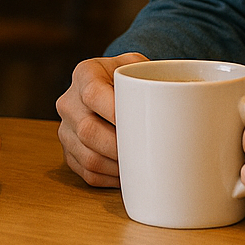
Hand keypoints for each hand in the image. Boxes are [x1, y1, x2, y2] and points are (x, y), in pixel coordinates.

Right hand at [55, 52, 148, 185]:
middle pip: (88, 130)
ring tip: (141, 164)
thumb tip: (179, 100)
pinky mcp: (68, 152)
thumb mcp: (138, 66)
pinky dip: (111, 178)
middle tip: (146, 150)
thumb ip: (152, 77)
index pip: (93, 94)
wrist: (109, 86)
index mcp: (85, 74)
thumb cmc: (129, 78)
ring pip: (88, 157)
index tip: (139, 123)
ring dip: (117, 166)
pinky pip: (88, 173)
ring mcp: (65, 129)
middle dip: (120, 146)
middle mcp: (69, 102)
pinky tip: (129, 173)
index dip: (115, 112)